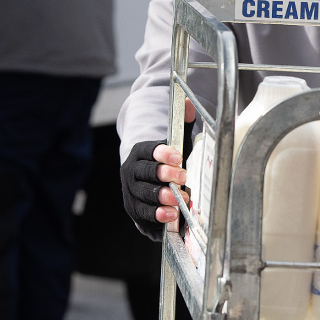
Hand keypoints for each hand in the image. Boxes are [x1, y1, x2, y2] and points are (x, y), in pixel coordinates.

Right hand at [119, 99, 193, 238]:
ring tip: (177, 203)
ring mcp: (130, 191)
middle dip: (163, 177)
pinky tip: (170, 217)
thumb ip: (182, 124)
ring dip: (159, 200)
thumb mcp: (176, 141)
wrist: (148, 178)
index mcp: (140, 151)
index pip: (148, 150)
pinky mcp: (133, 209)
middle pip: (144, 173)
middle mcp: (130, 171)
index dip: (162, 153)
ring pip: (141, 196)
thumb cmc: (167, 159)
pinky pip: (142, 215)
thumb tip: (189, 102)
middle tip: (182, 179)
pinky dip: (155, 217)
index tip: (179, 157)